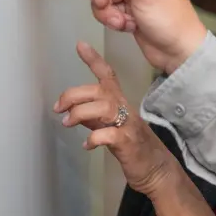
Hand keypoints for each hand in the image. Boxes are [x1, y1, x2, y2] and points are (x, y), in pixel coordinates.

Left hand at [55, 41, 178, 195]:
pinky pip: (110, 135)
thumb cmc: (133, 147)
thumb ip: (93, 117)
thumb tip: (72, 110)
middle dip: (75, 95)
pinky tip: (87, 144)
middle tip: (59, 109)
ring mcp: (128, 126)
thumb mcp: (110, 127)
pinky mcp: (129, 144)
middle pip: (101, 90)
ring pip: (105, 108)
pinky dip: (94, 138)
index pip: (108, 76)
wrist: (156, 170)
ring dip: (81, 113)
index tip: (80, 45)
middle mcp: (125, 110)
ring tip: (68, 123)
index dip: (94, 60)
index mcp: (121, 103)